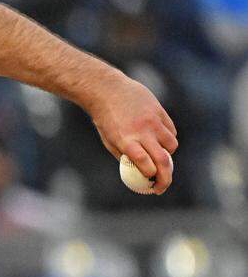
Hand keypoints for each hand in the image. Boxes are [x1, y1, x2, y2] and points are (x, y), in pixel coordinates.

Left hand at [87, 75, 177, 193]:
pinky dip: (168, 139)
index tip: (149, 185)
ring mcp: (153, 121)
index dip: (150, 176)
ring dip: (168, 155)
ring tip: (157, 155)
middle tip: (162, 186)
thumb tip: (139, 172)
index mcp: (125, 140)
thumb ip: (125, 154)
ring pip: (171, 145)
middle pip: (163, 159)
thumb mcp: (109, 139)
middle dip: (166, 178)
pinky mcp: (159, 111)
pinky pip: (171, 131)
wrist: (107, 90)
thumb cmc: (106, 118)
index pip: (144, 162)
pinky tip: (158, 138)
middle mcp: (141, 131)